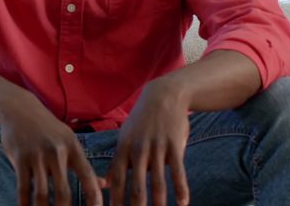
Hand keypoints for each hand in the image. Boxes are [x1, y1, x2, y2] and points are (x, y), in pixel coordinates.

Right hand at [0, 93, 102, 205]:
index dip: (95, 199)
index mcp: (73, 147)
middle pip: (64, 192)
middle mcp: (57, 152)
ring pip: (42, 194)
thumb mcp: (68, 140)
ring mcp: (37, 155)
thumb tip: (104, 186)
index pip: (88, 177)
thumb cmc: (48, 128)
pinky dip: (25, 205)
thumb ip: (84, 165)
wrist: (19, 108)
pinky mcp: (19, 158)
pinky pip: (23, 188)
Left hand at [107, 79, 190, 205]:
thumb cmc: (142, 121)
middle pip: (137, 185)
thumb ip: (116, 162)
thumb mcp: (125, 137)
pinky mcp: (175, 145)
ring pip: (158, 181)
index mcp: (124, 148)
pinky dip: (181, 189)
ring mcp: (157, 147)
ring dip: (159, 202)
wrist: (164, 95)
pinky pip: (178, 171)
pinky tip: (184, 203)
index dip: (115, 198)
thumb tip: (105, 185)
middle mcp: (139, 149)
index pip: (117, 178)